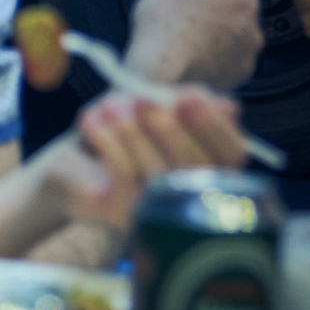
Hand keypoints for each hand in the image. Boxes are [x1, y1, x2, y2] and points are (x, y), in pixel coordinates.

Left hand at [47, 88, 248, 236]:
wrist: (78, 165)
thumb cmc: (130, 132)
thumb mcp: (163, 107)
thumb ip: (195, 104)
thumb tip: (228, 107)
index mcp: (215, 167)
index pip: (231, 153)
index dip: (212, 125)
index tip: (189, 96)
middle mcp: (193, 196)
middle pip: (195, 166)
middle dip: (167, 127)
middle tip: (141, 99)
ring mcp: (159, 209)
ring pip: (155, 170)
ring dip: (130, 130)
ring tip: (110, 105)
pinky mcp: (122, 212)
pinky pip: (122, 173)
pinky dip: (106, 139)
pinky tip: (91, 120)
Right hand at [128, 0, 262, 90]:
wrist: (159, 75)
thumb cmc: (164, 30)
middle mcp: (253, 24)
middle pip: (238, 5)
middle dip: (217, 7)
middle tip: (186, 12)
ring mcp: (248, 51)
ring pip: (235, 31)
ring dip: (218, 32)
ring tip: (186, 37)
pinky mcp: (238, 73)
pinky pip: (231, 56)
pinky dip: (216, 55)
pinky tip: (193, 54)